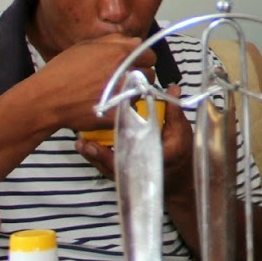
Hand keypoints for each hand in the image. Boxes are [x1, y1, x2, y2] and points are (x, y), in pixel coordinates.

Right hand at [35, 34, 153, 132]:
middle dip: (140, 76)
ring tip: (113, 93)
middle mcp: (127, 72)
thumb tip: (136, 42)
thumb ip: (115, 41)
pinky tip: (108, 106)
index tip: (133, 64)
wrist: (47, 99)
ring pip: (141, 92)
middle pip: (150, 75)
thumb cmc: (63, 70)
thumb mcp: (86, 46)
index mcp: (121, 53)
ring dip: (132, 92)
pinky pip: (130, 109)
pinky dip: (122, 108)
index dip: (142, 60)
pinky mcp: (120, 113)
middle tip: (124, 80)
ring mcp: (125, 94)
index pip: (149, 55)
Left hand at [74, 86, 193, 197]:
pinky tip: (85, 146)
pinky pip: (106, 166)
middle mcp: (139, 168)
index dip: (113, 152)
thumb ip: (174, 111)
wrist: (177, 172)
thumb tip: (173, 88)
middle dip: (98, 154)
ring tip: (81, 143)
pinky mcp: (122, 171)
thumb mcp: (180, 130)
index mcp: (154, 157)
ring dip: (93, 155)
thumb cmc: (180, 150)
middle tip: (84, 143)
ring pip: (107, 166)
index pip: (132, 157)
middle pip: (114, 164)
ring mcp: (129, 172)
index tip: (98, 143)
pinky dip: (95, 156)